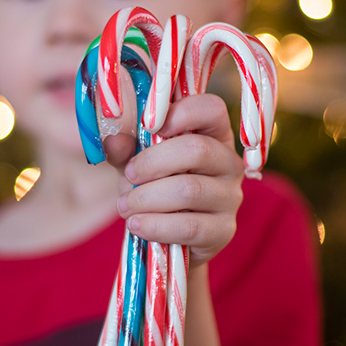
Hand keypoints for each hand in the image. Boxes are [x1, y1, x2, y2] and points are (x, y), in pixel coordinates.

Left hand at [114, 93, 244, 265]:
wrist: (164, 236)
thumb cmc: (154, 188)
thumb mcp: (136, 163)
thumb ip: (126, 151)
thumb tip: (114, 141)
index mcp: (214, 135)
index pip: (212, 109)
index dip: (181, 113)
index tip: (149, 128)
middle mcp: (229, 163)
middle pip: (197, 149)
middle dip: (152, 163)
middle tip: (129, 176)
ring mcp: (230, 197)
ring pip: (189, 190)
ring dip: (147, 198)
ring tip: (125, 206)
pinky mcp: (224, 231)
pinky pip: (189, 227)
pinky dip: (156, 226)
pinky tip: (137, 224)